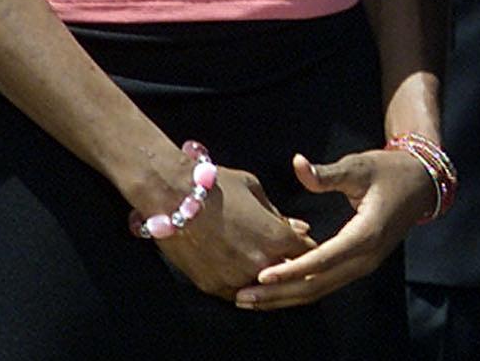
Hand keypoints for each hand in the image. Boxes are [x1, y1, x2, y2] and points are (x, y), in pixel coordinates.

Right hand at [156, 164, 316, 299]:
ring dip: (266, 278)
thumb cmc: (218, 186)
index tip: (302, 244)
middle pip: (287, 274)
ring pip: (262, 288)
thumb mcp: (256, 191)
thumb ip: (279, 215)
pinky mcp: (212, 286)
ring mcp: (235, 278)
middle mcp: (260, 263)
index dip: (306, 248)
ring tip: (262, 265)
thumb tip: (301, 229)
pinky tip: (242, 273)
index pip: (307, 253)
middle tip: (285, 256)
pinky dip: (242, 284)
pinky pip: (237, 292)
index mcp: (277, 237)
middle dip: (290, 264)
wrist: (172, 196)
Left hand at [233, 149, 436, 309]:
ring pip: (320, 290)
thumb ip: (327, 173)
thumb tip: (297, 164)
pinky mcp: (358, 265)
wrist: (421, 184)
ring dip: (285, 297)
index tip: (262, 275)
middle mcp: (365, 258)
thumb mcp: (360, 166)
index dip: (291, 269)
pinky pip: (325, 283)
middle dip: (279, 293)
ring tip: (250, 299)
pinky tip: (275, 289)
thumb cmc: (389, 171)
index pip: (322, 260)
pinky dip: (299, 289)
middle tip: (243, 296)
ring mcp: (363, 265)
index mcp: (366, 234)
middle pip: (317, 285)